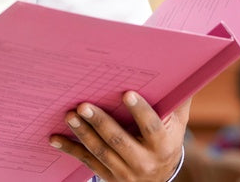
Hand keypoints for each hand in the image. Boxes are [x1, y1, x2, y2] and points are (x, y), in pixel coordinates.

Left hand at [50, 92, 189, 181]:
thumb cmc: (166, 141)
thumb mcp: (177, 125)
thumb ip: (178, 101)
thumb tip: (184, 68)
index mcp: (163, 145)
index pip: (151, 127)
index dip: (140, 111)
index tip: (126, 93)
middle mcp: (144, 162)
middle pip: (119, 140)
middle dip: (100, 122)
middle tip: (83, 105)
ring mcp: (125, 172)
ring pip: (101, 151)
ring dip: (83, 134)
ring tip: (69, 116)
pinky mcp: (109, 177)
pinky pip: (87, 162)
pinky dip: (70, 149)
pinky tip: (55, 139)